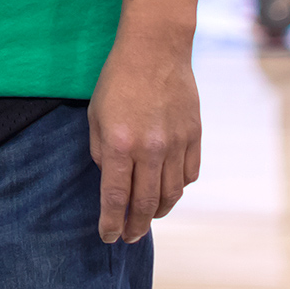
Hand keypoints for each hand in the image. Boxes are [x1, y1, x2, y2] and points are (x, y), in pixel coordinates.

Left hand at [88, 31, 200, 242]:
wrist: (155, 50)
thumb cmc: (117, 81)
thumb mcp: (95, 116)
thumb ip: (103, 152)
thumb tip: (112, 180)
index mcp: (120, 144)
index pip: (116, 198)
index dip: (111, 223)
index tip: (107, 237)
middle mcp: (150, 149)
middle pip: (145, 203)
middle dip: (135, 227)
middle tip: (128, 238)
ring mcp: (176, 144)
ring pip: (171, 194)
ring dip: (157, 212)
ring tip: (146, 219)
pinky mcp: (194, 137)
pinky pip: (189, 175)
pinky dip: (178, 189)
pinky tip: (167, 191)